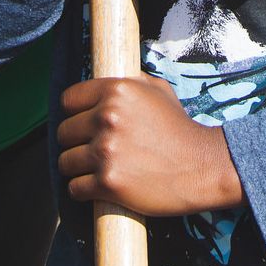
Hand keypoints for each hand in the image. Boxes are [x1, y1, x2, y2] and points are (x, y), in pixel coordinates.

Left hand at [57, 75, 243, 216]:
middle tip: (90, 150)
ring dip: (76, 168)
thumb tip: (108, 74)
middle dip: (74, 142)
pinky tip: (96, 188)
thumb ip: (130, 81)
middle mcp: (107, 118)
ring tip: (93, 170)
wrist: (202, 166)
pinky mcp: (108, 183)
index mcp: (116, 90)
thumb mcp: (159, 90)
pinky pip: (75, 188)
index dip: (74, 113)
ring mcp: (106, 151)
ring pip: (65, 162)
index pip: (69, 100)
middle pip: (63, 132)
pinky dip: (82, 190)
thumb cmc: (179, 128)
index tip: (81, 123)